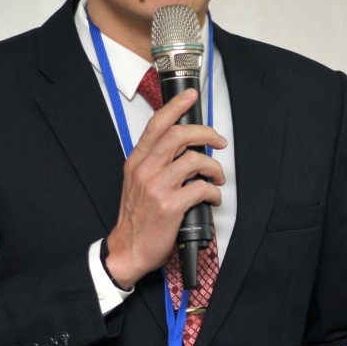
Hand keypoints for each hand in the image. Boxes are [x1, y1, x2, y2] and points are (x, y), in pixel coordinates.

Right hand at [104, 89, 226, 288]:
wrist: (128, 249)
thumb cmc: (136, 218)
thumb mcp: (137, 183)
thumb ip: (155, 163)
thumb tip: (184, 148)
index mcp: (137, 161)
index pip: (156, 124)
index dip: (176, 106)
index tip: (191, 96)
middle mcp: (145, 170)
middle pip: (180, 135)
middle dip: (207, 133)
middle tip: (218, 142)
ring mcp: (157, 187)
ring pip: (195, 160)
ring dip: (214, 168)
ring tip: (217, 178)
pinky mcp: (170, 206)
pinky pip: (202, 188)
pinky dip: (214, 192)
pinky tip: (213, 198)